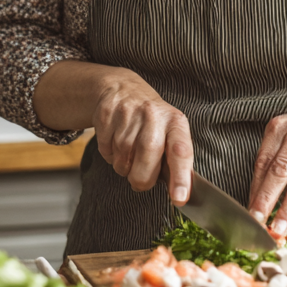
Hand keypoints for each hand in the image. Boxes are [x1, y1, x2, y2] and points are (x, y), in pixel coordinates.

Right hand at [93, 71, 193, 205]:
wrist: (122, 89)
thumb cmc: (152, 121)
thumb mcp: (170, 133)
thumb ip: (175, 161)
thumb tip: (179, 193)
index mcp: (175, 122)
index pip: (180, 152)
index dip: (180, 177)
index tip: (179, 198)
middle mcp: (153, 115)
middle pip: (146, 161)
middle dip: (142, 179)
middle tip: (141, 178)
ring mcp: (128, 113)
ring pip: (123, 160)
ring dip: (124, 167)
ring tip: (129, 153)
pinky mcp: (107, 114)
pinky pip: (106, 151)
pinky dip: (110, 155)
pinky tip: (116, 142)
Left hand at [248, 88, 286, 234]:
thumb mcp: (286, 136)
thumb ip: (271, 161)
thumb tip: (256, 198)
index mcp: (280, 127)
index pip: (264, 160)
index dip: (256, 188)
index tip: (249, 211)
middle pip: (282, 169)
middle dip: (268, 198)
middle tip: (259, 221)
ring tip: (281, 228)